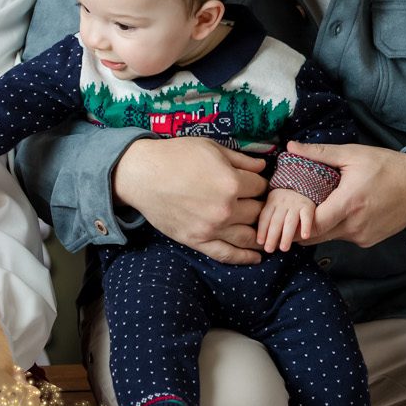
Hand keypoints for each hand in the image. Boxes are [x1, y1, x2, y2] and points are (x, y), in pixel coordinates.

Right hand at [112, 137, 267, 263]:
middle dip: (259, 205)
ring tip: (263, 231)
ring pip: (248, 235)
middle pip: (257, 211)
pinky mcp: (197, 241)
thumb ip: (241, 159)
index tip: (255, 183)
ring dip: (258, 232)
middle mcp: (225, 208)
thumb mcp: (211, 147)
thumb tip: (263, 167)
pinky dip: (244, 258)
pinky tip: (256, 257)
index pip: (260, 187)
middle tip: (255, 202)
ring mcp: (212, 228)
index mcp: (231, 182)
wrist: (141, 174)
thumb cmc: (175, 156)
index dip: (260, 183)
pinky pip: (226, 254)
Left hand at [256, 188, 315, 253]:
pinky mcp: (308, 206)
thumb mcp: (275, 203)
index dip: (261, 230)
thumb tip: (262, 240)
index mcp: (272, 201)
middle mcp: (283, 202)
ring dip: (286, 236)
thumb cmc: (285, 201)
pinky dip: (306, 227)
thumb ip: (270, 217)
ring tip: (283, 248)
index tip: (259, 242)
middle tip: (269, 249)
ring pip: (290, 222)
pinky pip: (307, 217)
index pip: (265, 217)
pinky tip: (305, 237)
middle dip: (272, 236)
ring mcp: (296, 204)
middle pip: (276, 221)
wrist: (304, 185)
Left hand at [282, 141, 405, 246]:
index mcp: (349, 203)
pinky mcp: (368, 241)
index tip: (289, 207)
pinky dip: (335, 228)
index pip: (312, 224)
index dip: (296, 219)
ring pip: (329, 238)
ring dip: (318, 227)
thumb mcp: (353, 154)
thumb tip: (290, 147)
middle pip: (316, 236)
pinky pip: (343, 238)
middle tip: (292, 210)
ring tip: (313, 208)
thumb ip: (319, 153)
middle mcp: (355, 225)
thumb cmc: (388, 167)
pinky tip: (336, 213)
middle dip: (301, 226)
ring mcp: (362, 236)